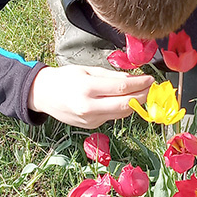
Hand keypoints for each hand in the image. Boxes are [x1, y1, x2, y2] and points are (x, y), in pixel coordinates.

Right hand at [28, 65, 153, 127]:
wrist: (43, 95)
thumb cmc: (65, 78)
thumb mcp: (87, 70)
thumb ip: (111, 76)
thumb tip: (134, 79)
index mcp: (87, 88)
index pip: (121, 87)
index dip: (140, 84)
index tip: (151, 79)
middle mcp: (89, 107)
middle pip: (125, 104)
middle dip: (143, 96)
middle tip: (153, 89)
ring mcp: (90, 119)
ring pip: (122, 113)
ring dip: (135, 104)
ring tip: (143, 94)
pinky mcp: (91, 126)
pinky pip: (112, 116)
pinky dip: (122, 108)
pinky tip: (125, 100)